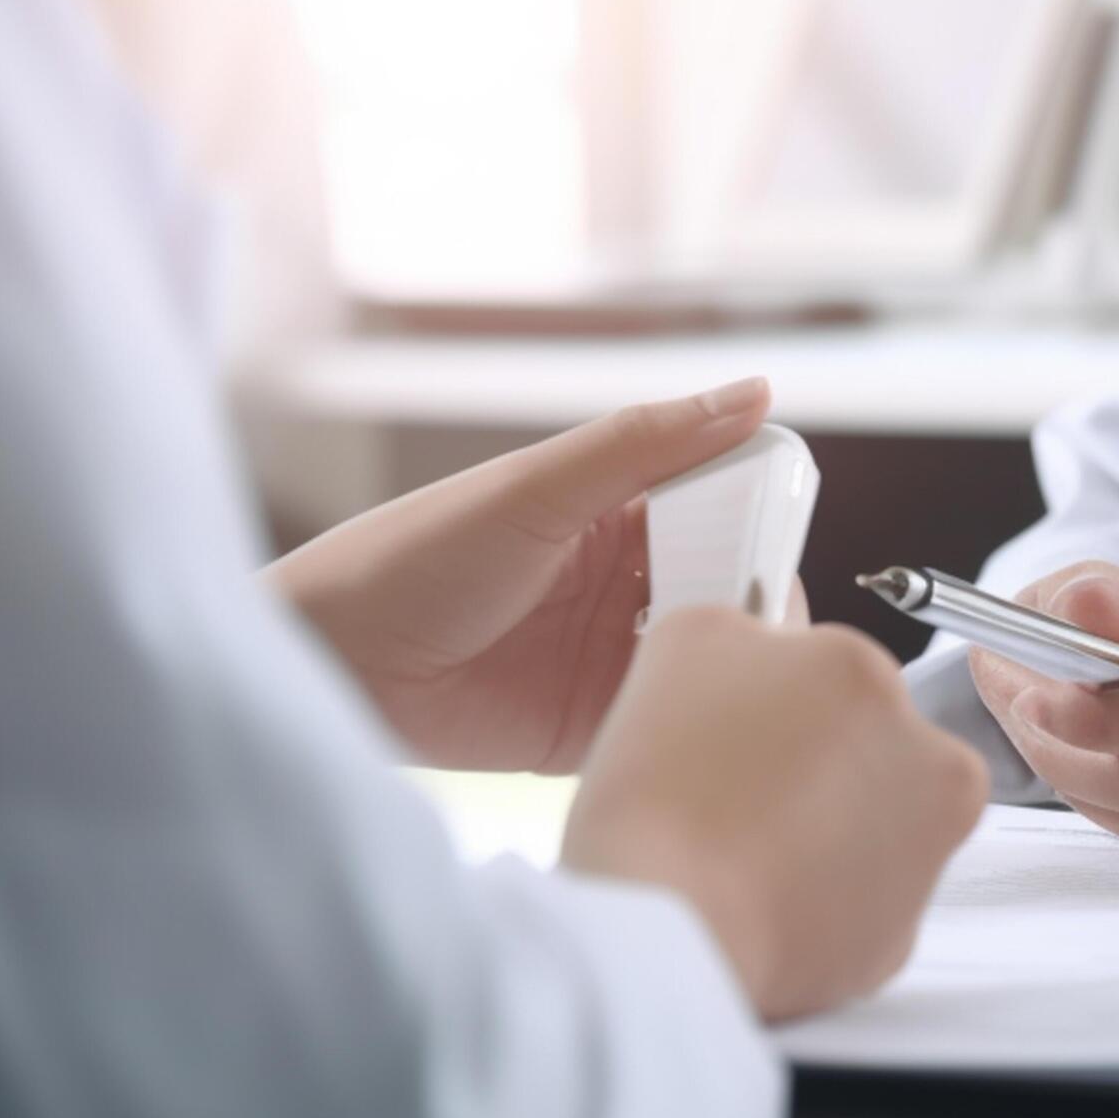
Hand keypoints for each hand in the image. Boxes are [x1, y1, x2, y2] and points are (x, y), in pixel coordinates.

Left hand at [269, 380, 771, 773]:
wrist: (335, 662)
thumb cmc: (415, 555)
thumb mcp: (537, 487)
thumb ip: (645, 444)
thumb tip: (752, 392)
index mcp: (617, 511)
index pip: (722, 501)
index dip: (760, 511)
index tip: (783, 527)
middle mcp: (626, 582)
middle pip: (729, 582)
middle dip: (754, 594)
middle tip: (759, 610)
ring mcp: (614, 655)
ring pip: (710, 656)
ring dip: (732, 660)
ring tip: (744, 668)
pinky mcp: (597, 725)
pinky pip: (668, 721)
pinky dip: (694, 718)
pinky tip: (707, 717)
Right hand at [567, 610, 990, 1021]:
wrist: (668, 931)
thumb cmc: (665, 795)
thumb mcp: (683, 645)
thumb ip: (748, 628)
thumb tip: (768, 640)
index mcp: (872, 677)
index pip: (829, 675)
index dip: (773, 707)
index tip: (735, 735)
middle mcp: (929, 761)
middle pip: (867, 750)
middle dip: (813, 770)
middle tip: (734, 796)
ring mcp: (925, 857)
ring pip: (872, 830)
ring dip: (822, 837)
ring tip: (739, 854)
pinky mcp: (900, 940)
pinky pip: (857, 908)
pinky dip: (816, 907)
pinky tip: (757, 902)